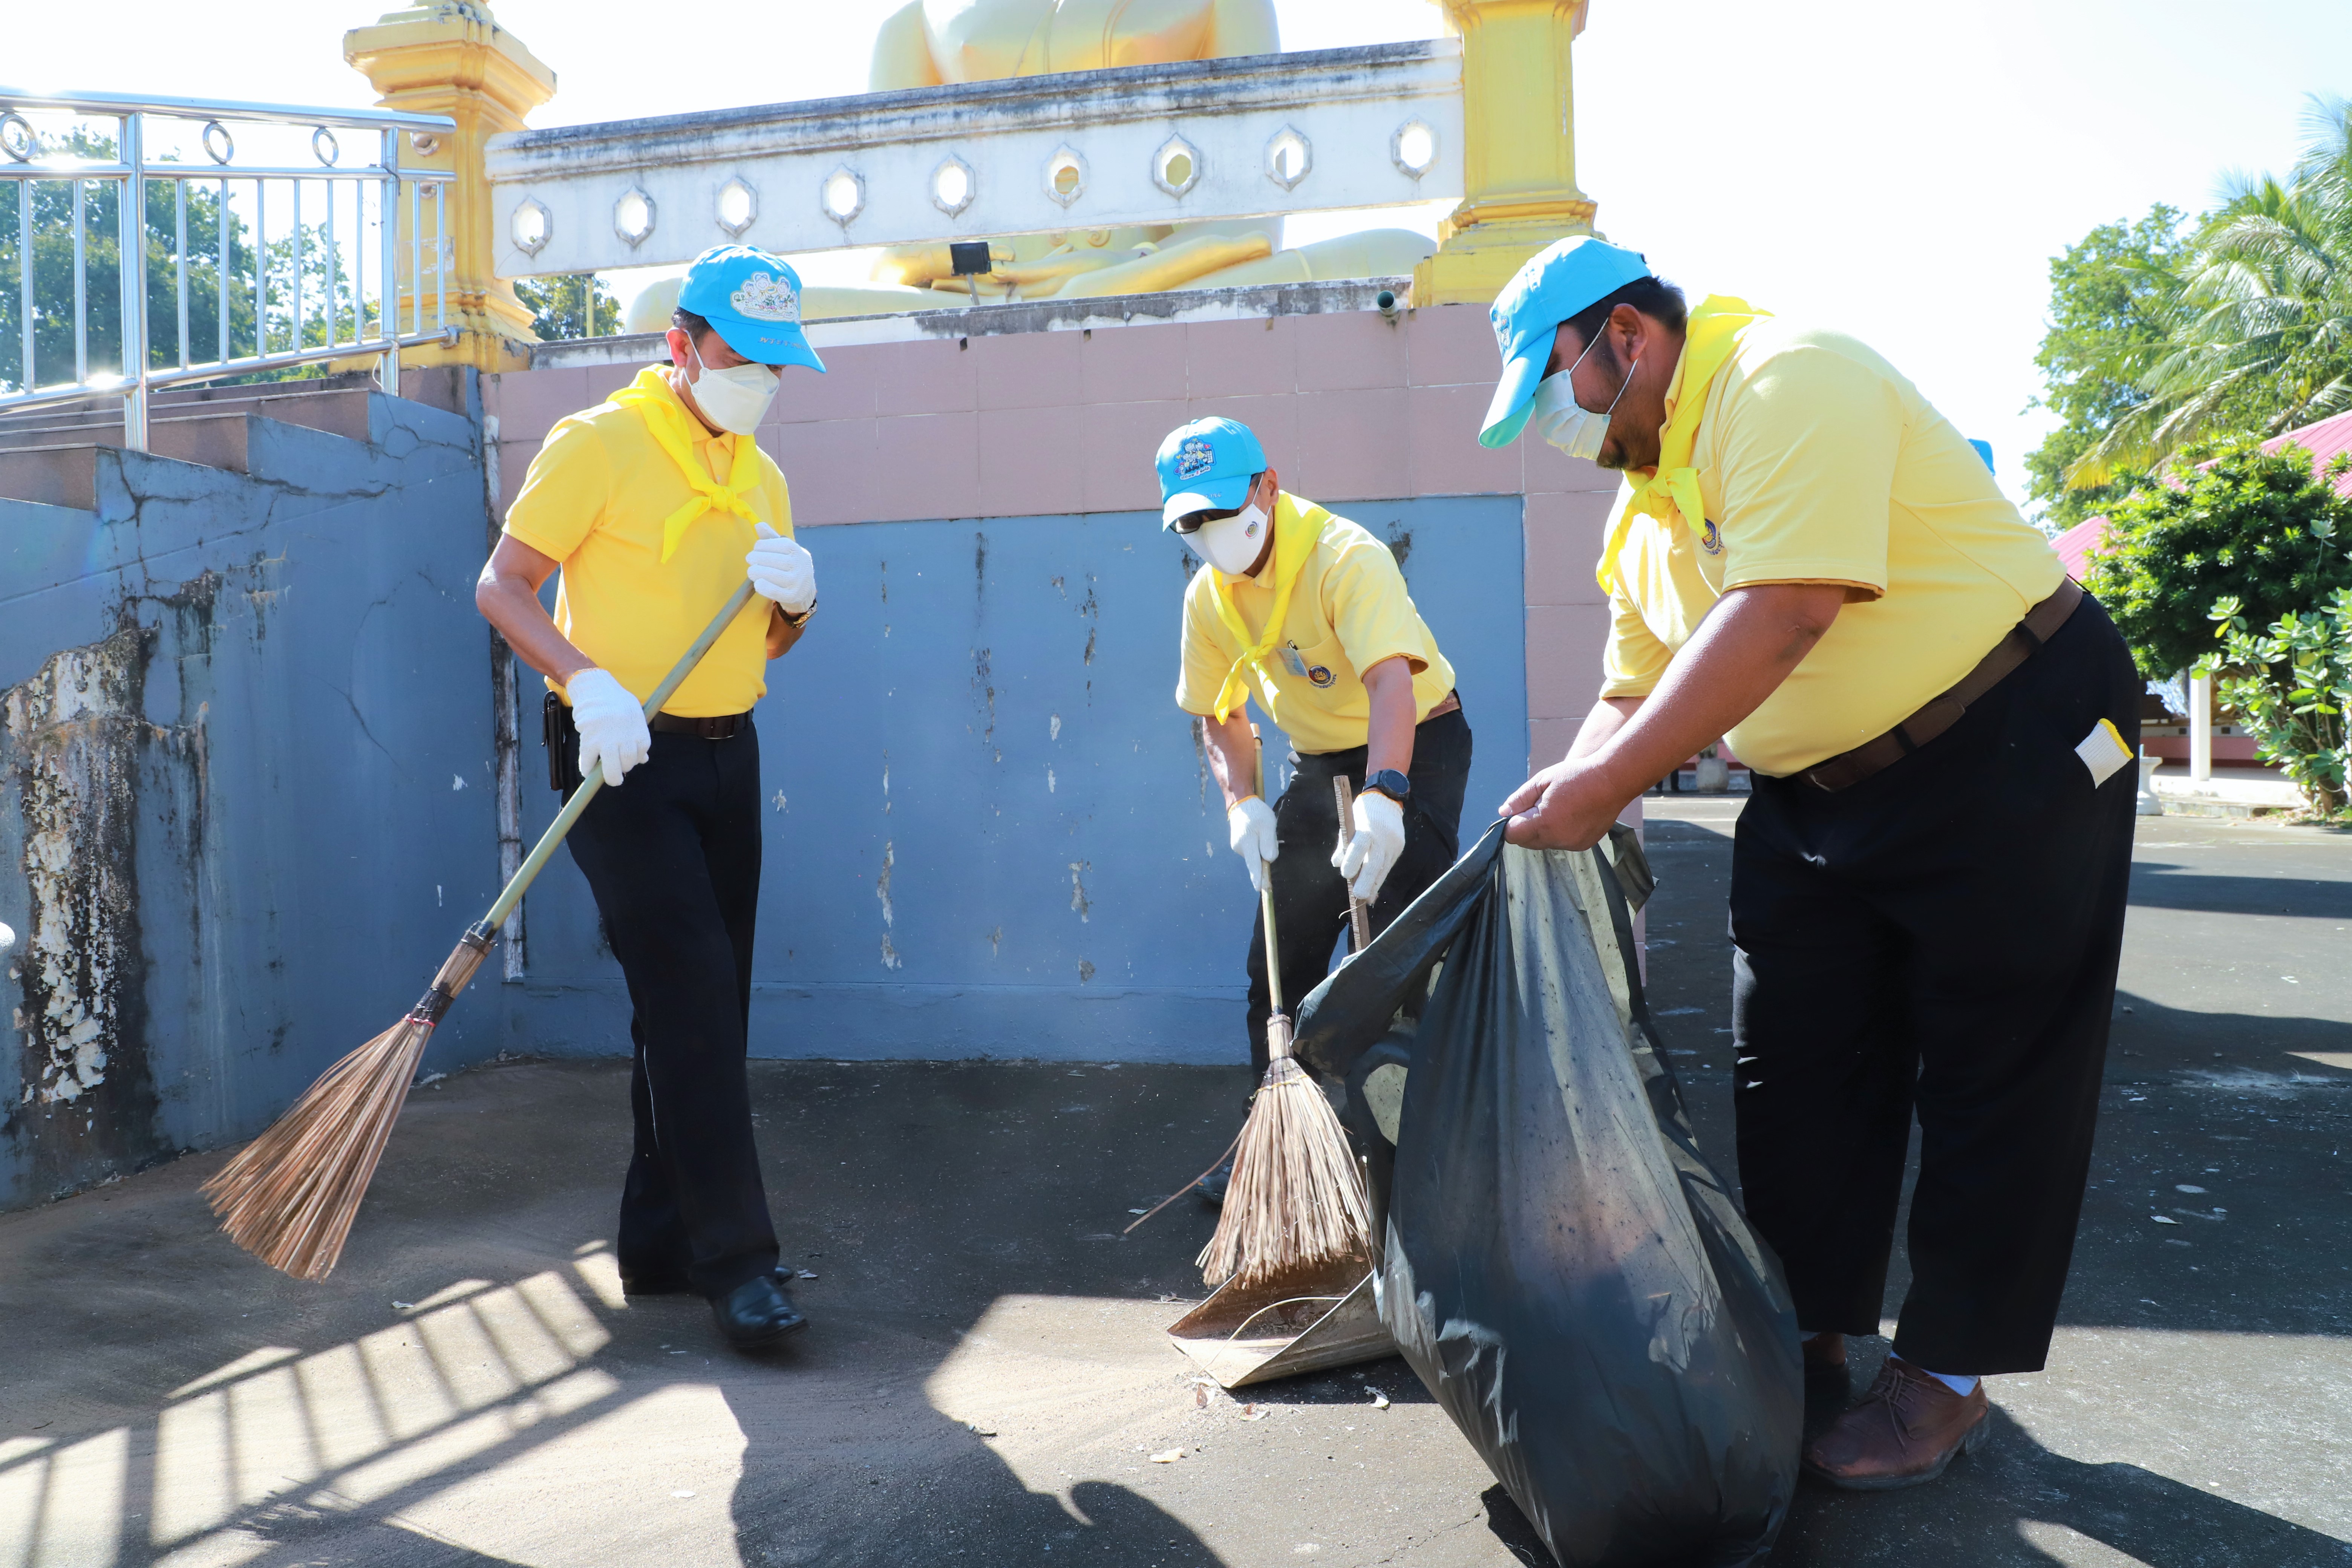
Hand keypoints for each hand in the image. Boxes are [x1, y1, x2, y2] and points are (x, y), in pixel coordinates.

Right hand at [566, 667, 650, 786]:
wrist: (596, 689)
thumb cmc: (617, 702)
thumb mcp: (635, 716)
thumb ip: (638, 738)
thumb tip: (643, 760)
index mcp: (639, 732)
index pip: (640, 754)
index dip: (634, 760)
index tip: (627, 760)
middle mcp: (625, 738)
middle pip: (627, 764)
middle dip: (622, 771)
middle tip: (617, 774)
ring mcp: (607, 741)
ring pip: (610, 769)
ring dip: (609, 777)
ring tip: (606, 778)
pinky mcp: (589, 741)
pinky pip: (588, 762)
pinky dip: (587, 769)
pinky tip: (588, 771)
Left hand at [746, 522, 814, 613]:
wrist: (805, 591)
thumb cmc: (790, 566)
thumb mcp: (785, 551)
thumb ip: (771, 538)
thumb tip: (758, 524)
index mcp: (798, 551)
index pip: (777, 544)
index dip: (762, 545)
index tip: (756, 548)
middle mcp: (800, 566)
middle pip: (771, 559)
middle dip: (756, 558)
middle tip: (750, 560)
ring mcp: (797, 582)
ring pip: (769, 574)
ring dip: (755, 572)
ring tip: (752, 572)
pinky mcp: (792, 596)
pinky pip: (773, 591)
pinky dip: (762, 586)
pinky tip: (758, 583)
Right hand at [1227, 796, 1278, 892]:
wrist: (1241, 803)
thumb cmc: (1256, 813)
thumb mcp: (1268, 825)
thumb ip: (1269, 843)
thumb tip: (1268, 859)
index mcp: (1246, 843)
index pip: (1254, 864)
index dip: (1257, 877)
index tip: (1259, 889)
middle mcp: (1240, 848)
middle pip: (1258, 859)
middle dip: (1266, 853)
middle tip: (1269, 834)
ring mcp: (1237, 847)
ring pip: (1256, 854)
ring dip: (1262, 847)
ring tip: (1262, 830)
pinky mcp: (1238, 845)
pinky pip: (1253, 849)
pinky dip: (1258, 845)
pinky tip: (1257, 832)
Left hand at [1333, 790, 1404, 902]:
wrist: (1386, 800)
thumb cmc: (1361, 814)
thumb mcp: (1349, 823)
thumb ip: (1343, 844)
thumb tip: (1337, 863)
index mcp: (1366, 828)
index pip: (1359, 847)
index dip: (1352, 862)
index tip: (1346, 875)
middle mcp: (1382, 837)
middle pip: (1375, 862)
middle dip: (1366, 881)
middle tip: (1358, 896)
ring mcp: (1393, 843)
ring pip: (1384, 867)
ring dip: (1374, 884)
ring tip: (1366, 898)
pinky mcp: (1399, 847)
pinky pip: (1388, 865)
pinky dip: (1380, 877)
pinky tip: (1374, 889)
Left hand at [1499, 754, 1625, 850]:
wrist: (1613, 780)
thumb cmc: (1577, 776)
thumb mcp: (1543, 780)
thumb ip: (1520, 798)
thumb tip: (1504, 812)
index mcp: (1543, 822)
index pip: (1512, 834)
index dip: (1510, 823)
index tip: (1518, 810)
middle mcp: (1556, 838)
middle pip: (1526, 842)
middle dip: (1525, 827)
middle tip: (1539, 805)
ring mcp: (1571, 844)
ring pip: (1544, 843)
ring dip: (1543, 830)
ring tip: (1558, 807)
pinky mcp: (1583, 845)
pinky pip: (1561, 843)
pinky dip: (1559, 833)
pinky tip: (1570, 815)